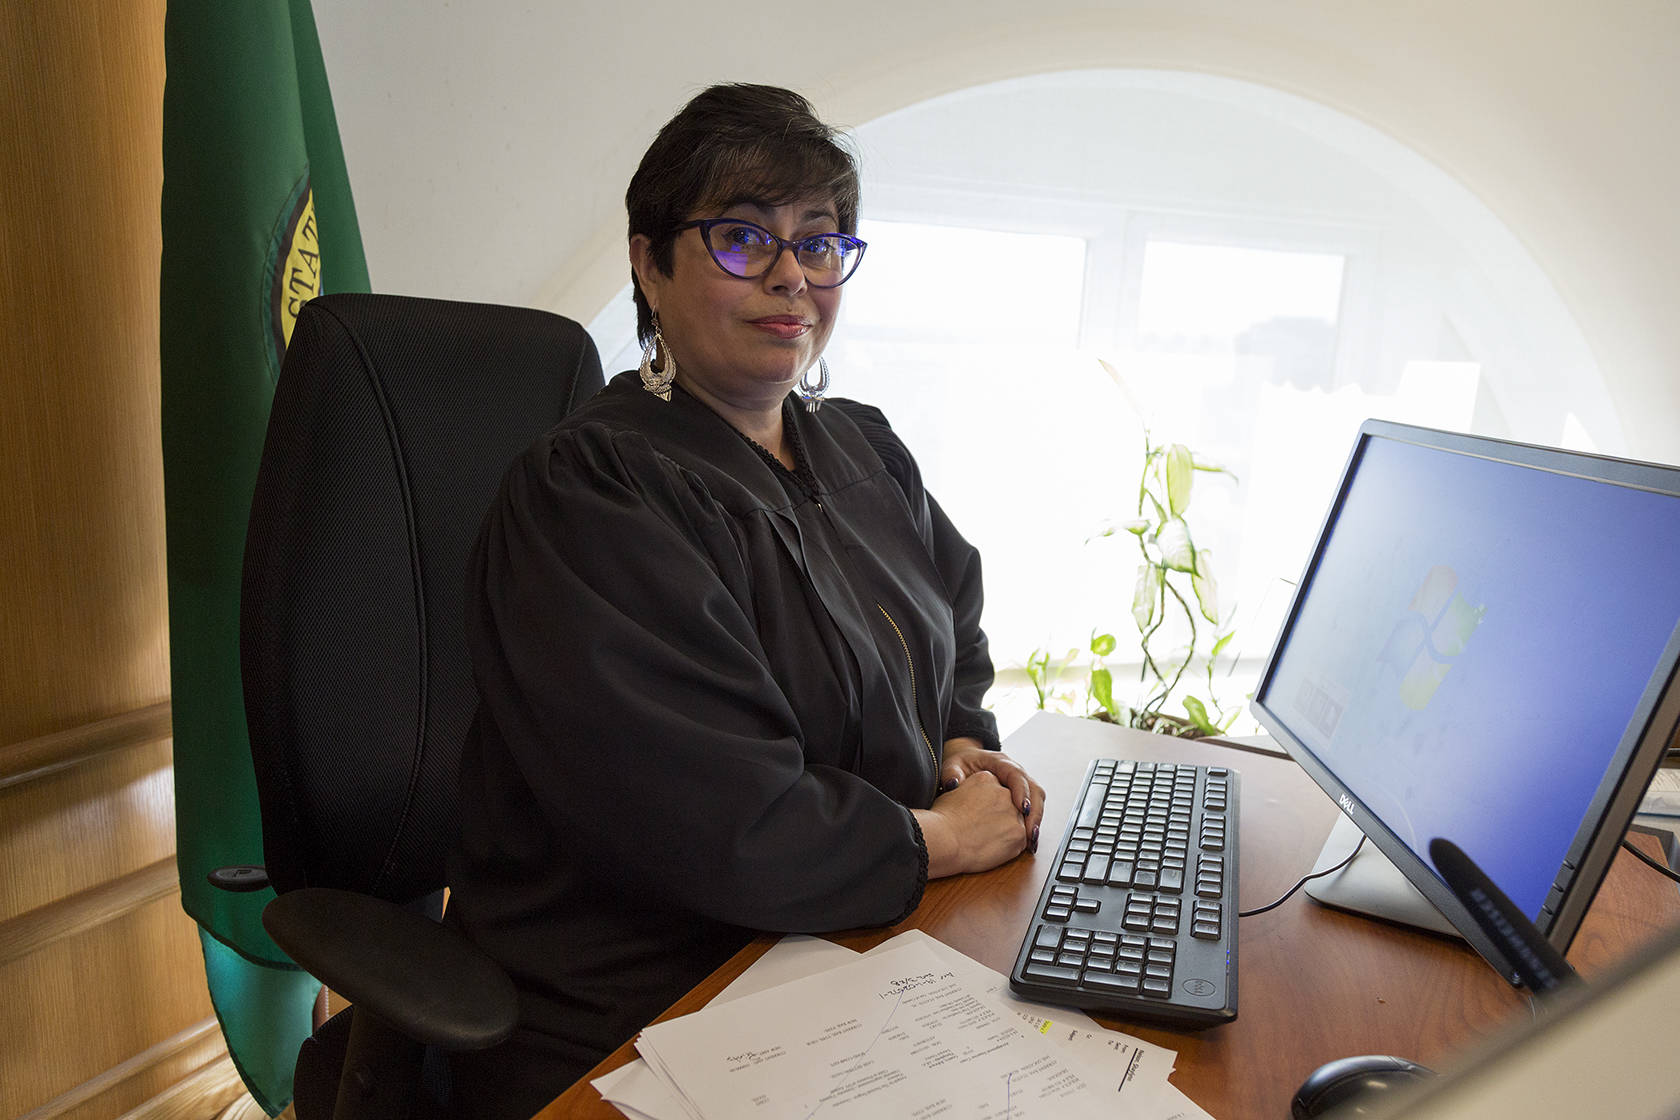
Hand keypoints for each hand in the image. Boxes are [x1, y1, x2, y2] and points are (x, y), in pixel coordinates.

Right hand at [912, 771, 1029, 877]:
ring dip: (1005, 832)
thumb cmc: (941, 820)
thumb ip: (968, 791)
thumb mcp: (952, 793)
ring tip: (985, 841)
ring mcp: (1014, 812)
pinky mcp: (1019, 833)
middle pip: (1009, 805)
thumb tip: (965, 794)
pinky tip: (992, 849)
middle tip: (982, 831)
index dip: (986, 806)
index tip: (978, 817)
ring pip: (1016, 823)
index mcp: (987, 778)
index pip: (994, 791)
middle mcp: (1004, 792)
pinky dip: (1009, 847)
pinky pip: (1021, 841)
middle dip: (999, 818)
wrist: (944, 839)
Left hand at [939, 737, 1044, 853]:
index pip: (1016, 775)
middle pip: (1034, 789)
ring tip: (1031, 841)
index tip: (1022, 809)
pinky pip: (1031, 809)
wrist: (966, 764)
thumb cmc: (959, 765)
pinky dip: (1031, 824)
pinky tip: (1028, 841)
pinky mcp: (1019, 796)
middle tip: (1031, 833)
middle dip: (1035, 812)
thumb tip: (953, 783)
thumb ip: (951, 773)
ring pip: (1037, 800)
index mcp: (1000, 762)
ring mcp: (1019, 784)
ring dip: (1036, 820)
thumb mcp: (952, 766)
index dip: (1022, 791)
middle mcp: (1014, 772)